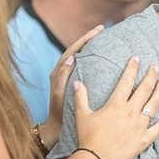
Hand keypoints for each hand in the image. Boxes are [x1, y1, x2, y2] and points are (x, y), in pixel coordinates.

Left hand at [41, 25, 103, 149]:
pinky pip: (83, 66)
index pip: (73, 49)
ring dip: (90, 46)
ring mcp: (68, 77)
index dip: (85, 39)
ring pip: (80, 56)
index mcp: (59, 73)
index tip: (98, 30)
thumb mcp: (59, 95)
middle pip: (77, 49)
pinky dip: (91, 58)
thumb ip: (62, 77)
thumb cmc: (58, 115)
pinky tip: (101, 58)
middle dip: (88, 38)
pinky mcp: (73, 83)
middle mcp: (62, 72)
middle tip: (103, 29)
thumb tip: (71, 58)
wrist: (55, 129)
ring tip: (103, 39)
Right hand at [74, 57, 158, 158]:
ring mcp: (140, 125)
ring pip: (154, 104)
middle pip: (144, 89)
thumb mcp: (82, 115)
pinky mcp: (145, 138)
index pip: (126, 81)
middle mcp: (131, 112)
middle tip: (155, 67)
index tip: (137, 58)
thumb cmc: (88, 138)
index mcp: (116, 104)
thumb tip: (77, 82)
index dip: (132, 68)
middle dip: (151, 76)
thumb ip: (81, 97)